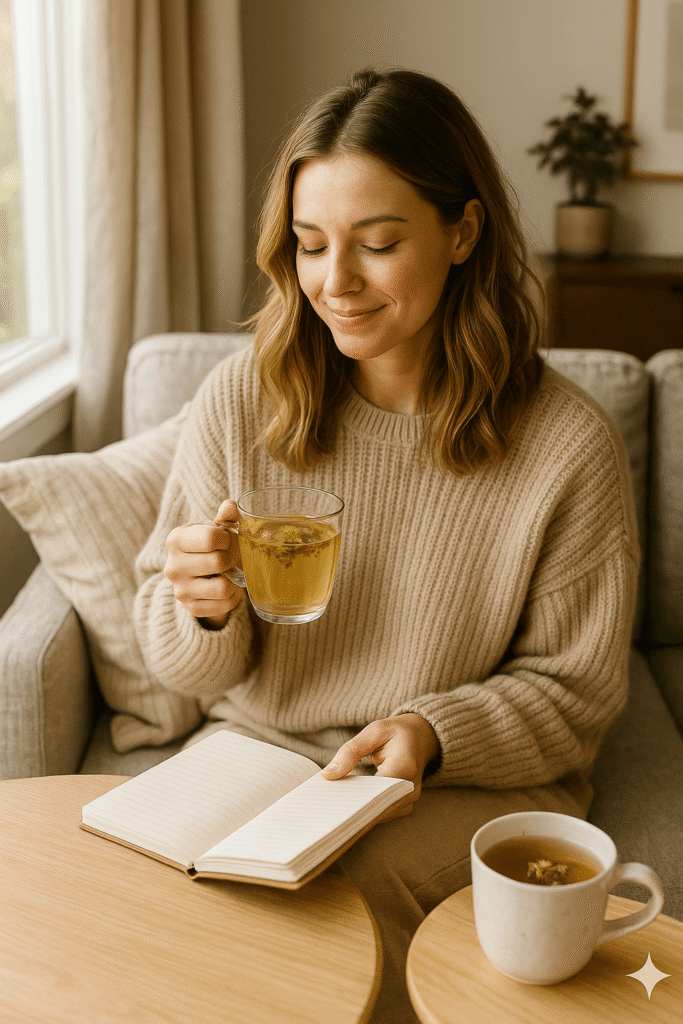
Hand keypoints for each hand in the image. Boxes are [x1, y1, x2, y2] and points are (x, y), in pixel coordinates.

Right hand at [164, 499, 243, 629]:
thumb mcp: (216, 527)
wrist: (198, 575)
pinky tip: (228, 587)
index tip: (227, 540)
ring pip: (222, 587)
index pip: (211, 538)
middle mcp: (172, 566)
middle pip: (218, 562)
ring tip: (230, 573)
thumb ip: (225, 515)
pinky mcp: (190, 608)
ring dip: (234, 580)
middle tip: (232, 557)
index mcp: (176, 539)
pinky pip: (225, 604)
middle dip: (232, 558)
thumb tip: (230, 506)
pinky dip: (233, 596)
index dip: (228, 538)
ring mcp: (180, 590)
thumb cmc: (210, 546)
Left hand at [321, 714, 440, 822]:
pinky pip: (381, 814)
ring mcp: (408, 800)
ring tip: (329, 808)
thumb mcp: (374, 731)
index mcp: (405, 766)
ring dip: (355, 813)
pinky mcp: (402, 805)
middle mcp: (410, 789)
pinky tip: (344, 806)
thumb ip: (350, 751)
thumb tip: (327, 775)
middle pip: (376, 809)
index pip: (376, 793)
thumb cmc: (396, 732)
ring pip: (378, 816)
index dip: (353, 801)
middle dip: (350, 810)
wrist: (421, 737)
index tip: (330, 804)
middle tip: (322, 810)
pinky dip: (363, 811)